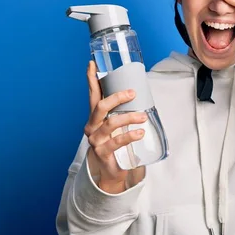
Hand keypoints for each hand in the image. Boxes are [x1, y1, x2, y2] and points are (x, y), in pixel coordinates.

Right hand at [84, 61, 145, 193]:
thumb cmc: (116, 142)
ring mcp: (96, 140)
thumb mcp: (118, 125)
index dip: (91, 79)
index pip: (92, 94)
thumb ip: (123, 110)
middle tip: (133, 93)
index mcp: (95, 116)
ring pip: (110, 123)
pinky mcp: (103, 152)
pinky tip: (140, 133)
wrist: (111, 170)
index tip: (92, 64)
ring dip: (128, 117)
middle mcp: (92, 126)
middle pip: (100, 106)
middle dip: (116, 97)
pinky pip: (117, 142)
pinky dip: (130, 136)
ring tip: (143, 116)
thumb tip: (141, 92)